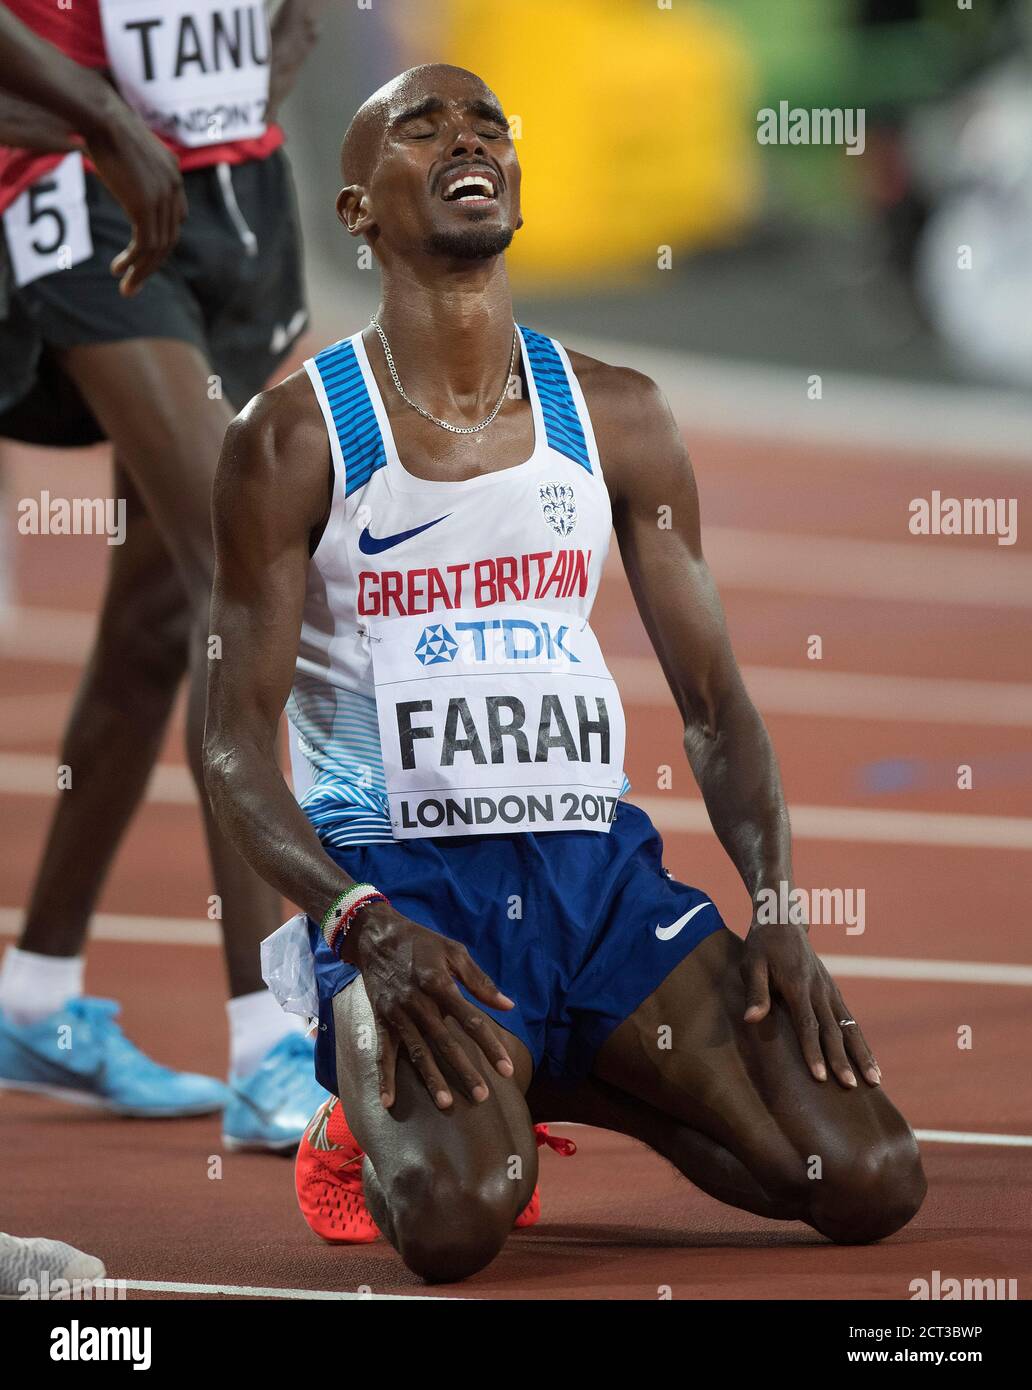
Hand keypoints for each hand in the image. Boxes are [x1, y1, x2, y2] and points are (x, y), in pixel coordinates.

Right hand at [82, 99, 185, 296]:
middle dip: (153, 264)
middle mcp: (174, 186)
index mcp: (173, 171)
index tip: (146, 255)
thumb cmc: (101, 122)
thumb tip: (109, 161)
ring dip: (142, 271)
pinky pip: (145, 244)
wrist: (99, 114)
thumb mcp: (124, 146)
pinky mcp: (146, 205)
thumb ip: (129, 164)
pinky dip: (133, 262)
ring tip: (127, 287)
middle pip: (170, 237)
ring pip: (158, 247)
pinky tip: (119, 270)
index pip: (177, 217)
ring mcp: (163, 196)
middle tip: (135, 283)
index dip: (163, 239)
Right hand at [341, 901, 515, 1109]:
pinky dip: (384, 1078)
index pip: (471, 1020)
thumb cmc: (421, 943)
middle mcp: (418, 1003)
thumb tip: (508, 1005)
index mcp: (439, 984)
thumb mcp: (454, 952)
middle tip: (482, 1096)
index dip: (490, 1045)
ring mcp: (398, 1014)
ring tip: (446, 1103)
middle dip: (464, 1070)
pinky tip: (388, 1102)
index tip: (506, 1068)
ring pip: (418, 1052)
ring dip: (431, 1079)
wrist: (376, 937)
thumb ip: (480, 981)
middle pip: (445, 1042)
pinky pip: (383, 1053)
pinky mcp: (381, 1021)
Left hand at [741, 919, 880, 1088]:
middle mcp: (819, 990)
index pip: (808, 1025)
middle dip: (842, 1060)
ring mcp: (830, 991)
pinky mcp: (833, 992)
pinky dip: (861, 1042)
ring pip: (849, 1027)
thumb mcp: (751, 964)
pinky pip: (850, 1021)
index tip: (820, 1076)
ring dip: (862, 1054)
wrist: (783, 920)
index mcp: (798, 985)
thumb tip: (751, 1019)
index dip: (813, 1051)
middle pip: (833, 1030)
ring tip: (874, 1081)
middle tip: (851, 1086)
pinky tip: (870, 1063)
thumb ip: (756, 992)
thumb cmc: (762, 945)